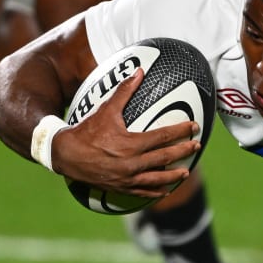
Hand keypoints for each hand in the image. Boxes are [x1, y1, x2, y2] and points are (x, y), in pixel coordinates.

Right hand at [53, 68, 199, 197]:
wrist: (65, 155)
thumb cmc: (86, 131)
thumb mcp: (106, 110)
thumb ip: (124, 91)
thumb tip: (139, 71)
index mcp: (131, 144)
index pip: (163, 137)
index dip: (181, 131)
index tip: (194, 127)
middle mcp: (132, 164)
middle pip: (165, 157)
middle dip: (183, 151)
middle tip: (197, 145)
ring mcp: (127, 179)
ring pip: (157, 179)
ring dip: (173, 175)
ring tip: (186, 172)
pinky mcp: (120, 188)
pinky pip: (143, 192)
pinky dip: (156, 192)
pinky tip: (165, 190)